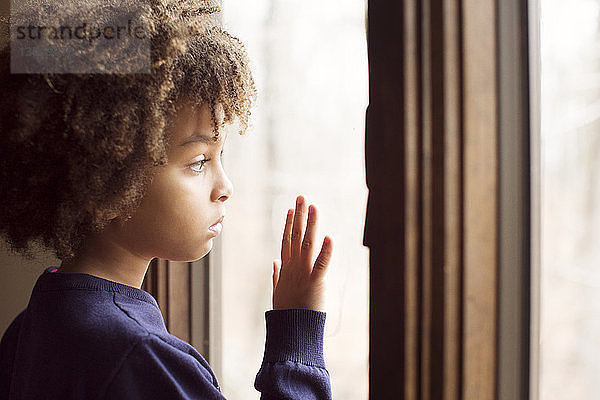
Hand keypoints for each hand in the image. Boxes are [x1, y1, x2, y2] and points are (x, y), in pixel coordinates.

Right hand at [271, 195, 332, 311]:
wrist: (292, 331)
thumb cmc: (287, 313)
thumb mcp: (278, 292)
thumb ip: (276, 275)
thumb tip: (274, 262)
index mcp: (285, 268)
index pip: (286, 240)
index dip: (288, 224)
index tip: (290, 209)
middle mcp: (293, 266)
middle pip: (295, 236)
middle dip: (299, 215)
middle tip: (302, 197)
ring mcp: (303, 273)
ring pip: (307, 243)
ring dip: (311, 224)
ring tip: (313, 207)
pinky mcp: (316, 282)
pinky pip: (321, 264)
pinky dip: (326, 251)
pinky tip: (329, 237)